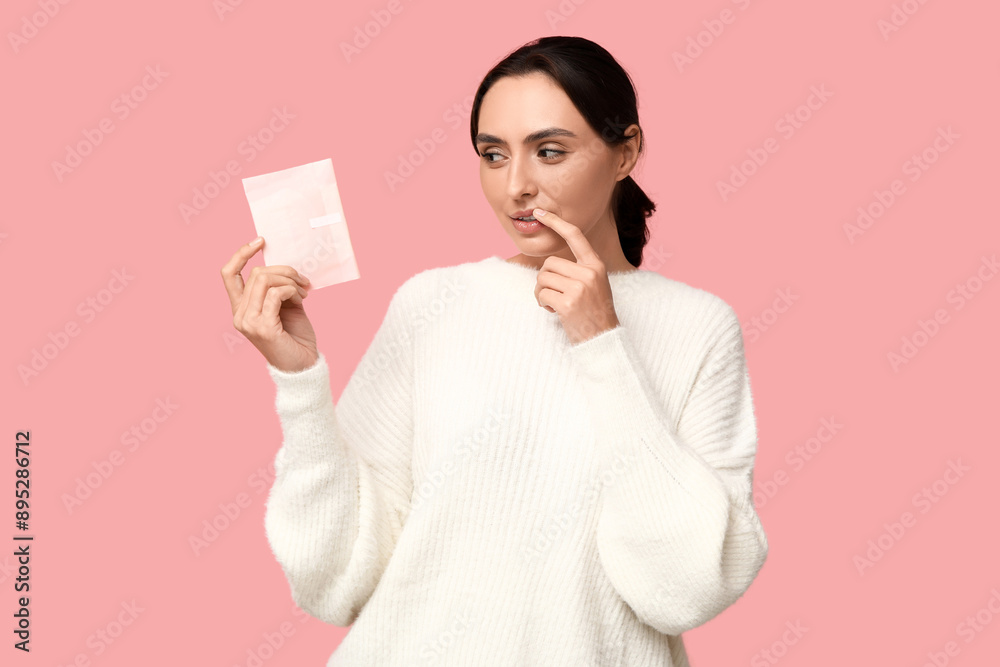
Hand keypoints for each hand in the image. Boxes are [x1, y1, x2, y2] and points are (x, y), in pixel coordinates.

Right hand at [221, 236, 318, 371]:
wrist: (303, 366)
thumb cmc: (295, 337)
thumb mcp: (285, 306)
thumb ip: (277, 287)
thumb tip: (283, 265)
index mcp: (241, 308)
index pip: (229, 274)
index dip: (241, 254)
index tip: (261, 241)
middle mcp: (239, 315)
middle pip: (256, 273)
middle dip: (284, 270)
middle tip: (303, 280)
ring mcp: (248, 322)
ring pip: (265, 280)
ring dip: (290, 280)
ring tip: (304, 291)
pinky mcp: (262, 327)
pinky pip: (276, 293)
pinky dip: (292, 291)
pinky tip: (302, 300)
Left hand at [531, 208, 620, 345]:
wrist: (603, 339)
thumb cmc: (594, 312)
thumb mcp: (594, 284)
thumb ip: (578, 269)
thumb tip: (549, 263)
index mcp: (596, 265)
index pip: (575, 235)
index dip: (556, 222)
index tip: (540, 213)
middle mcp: (589, 273)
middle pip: (549, 263)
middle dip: (545, 280)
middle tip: (554, 295)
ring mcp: (579, 288)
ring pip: (542, 278)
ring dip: (542, 292)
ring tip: (555, 304)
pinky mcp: (568, 303)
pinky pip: (541, 294)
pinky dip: (542, 304)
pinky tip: (554, 312)